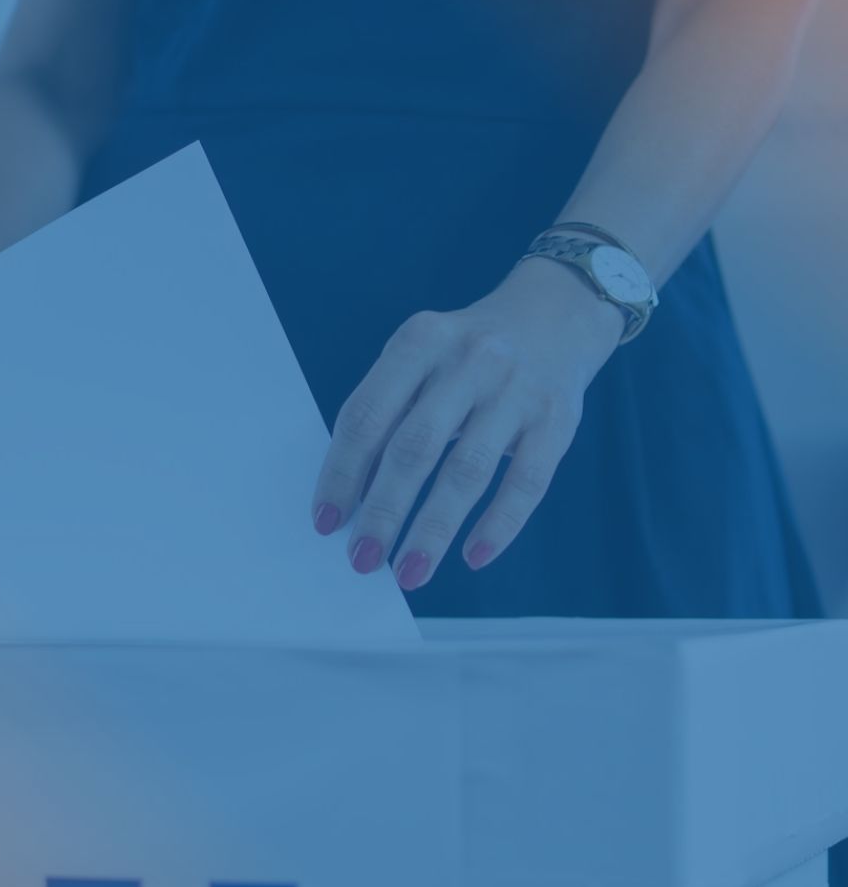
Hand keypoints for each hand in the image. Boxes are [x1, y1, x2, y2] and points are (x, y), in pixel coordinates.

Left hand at [311, 257, 625, 588]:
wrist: (556, 315)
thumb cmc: (466, 355)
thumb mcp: (421, 359)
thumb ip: (390, 412)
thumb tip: (352, 496)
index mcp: (419, 341)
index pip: (367, 416)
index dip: (342, 472)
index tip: (326, 521)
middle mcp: (470, 360)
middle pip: (414, 447)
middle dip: (383, 510)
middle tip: (362, 559)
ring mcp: (517, 390)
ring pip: (467, 471)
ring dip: (434, 530)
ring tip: (410, 572)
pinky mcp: (559, 419)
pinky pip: (527, 482)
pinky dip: (498, 525)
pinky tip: (472, 557)